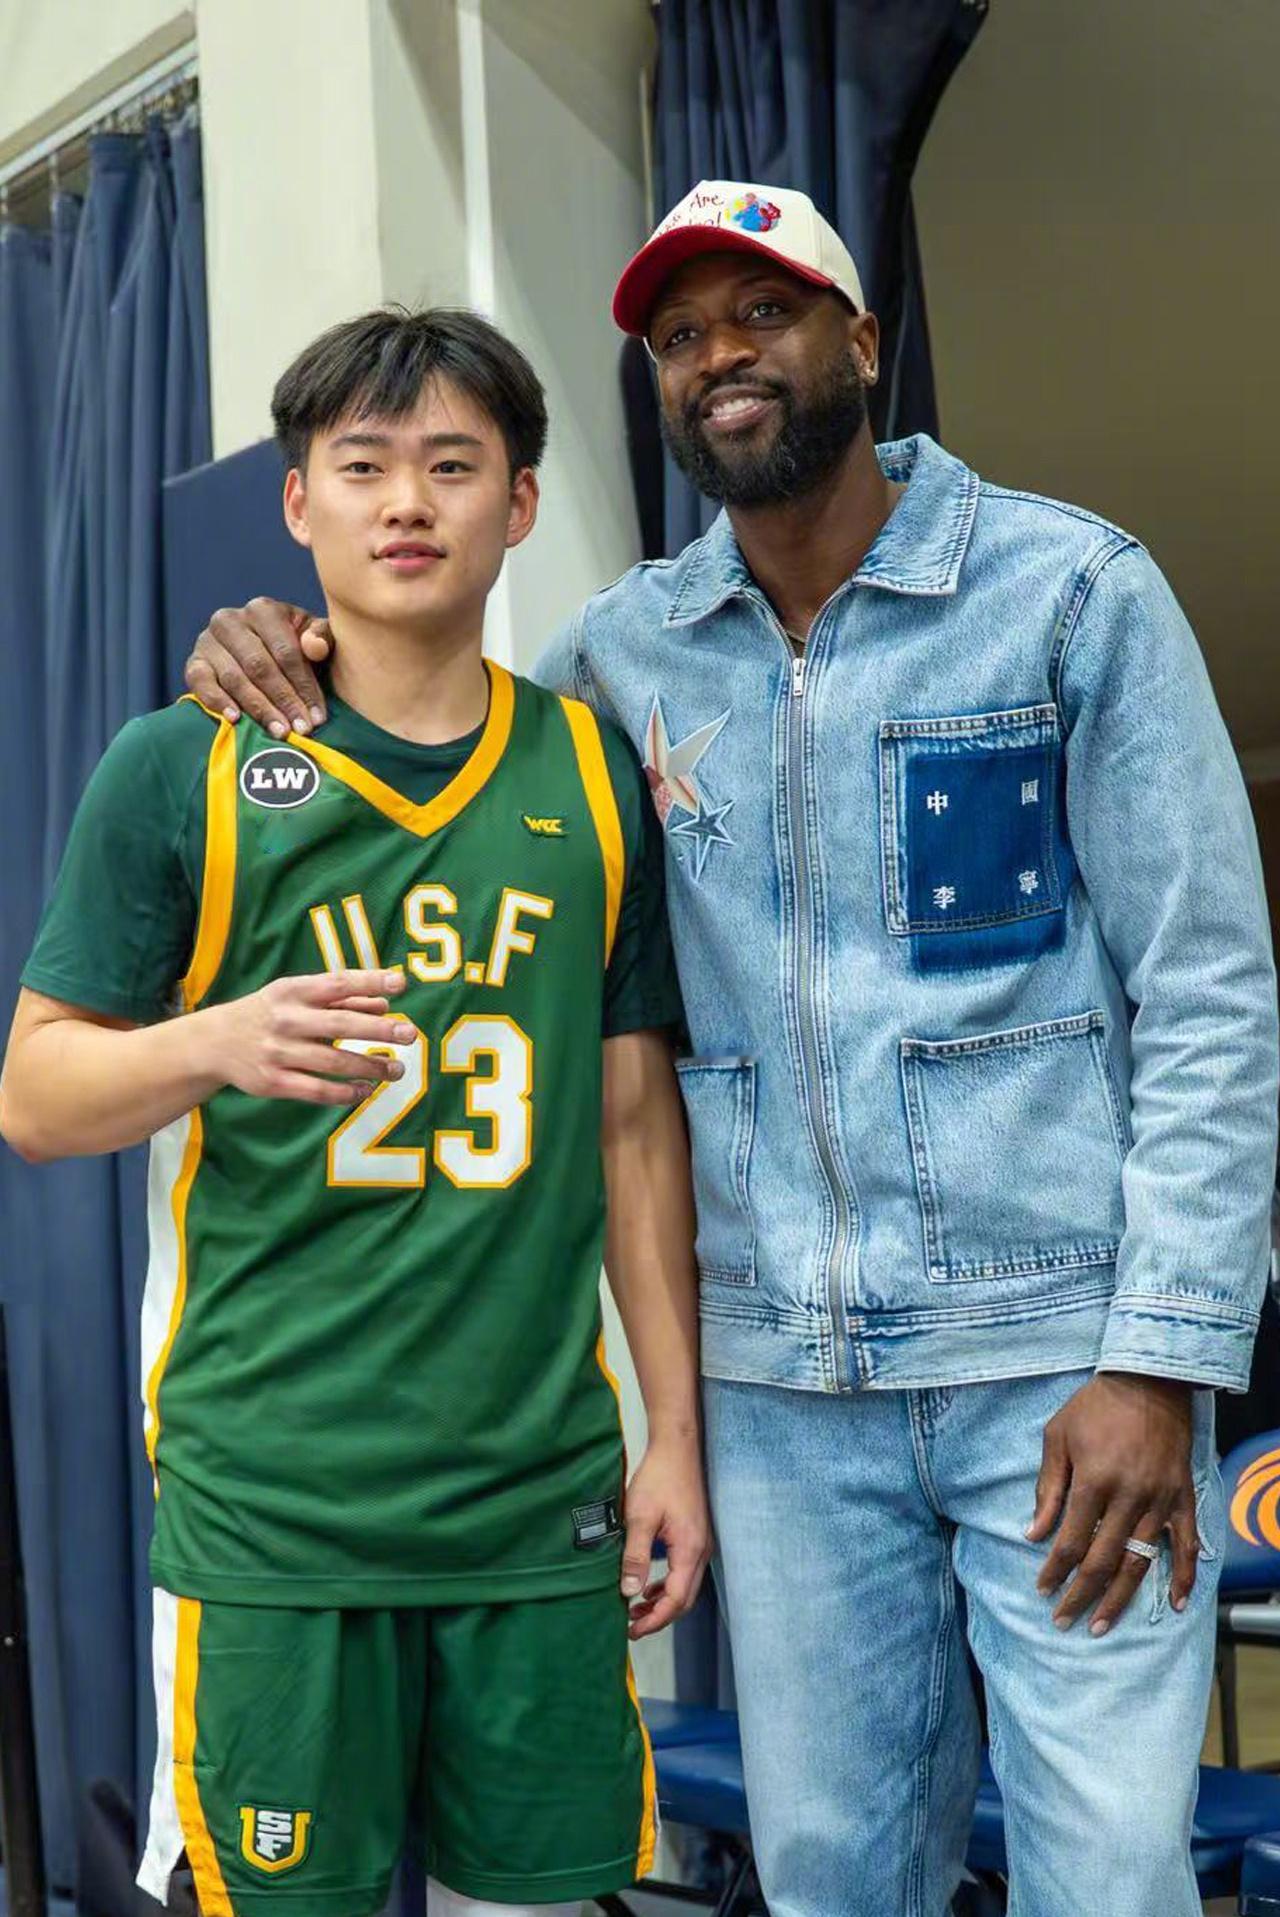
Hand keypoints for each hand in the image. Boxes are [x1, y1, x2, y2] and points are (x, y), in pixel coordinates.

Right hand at [184, 598, 333, 737]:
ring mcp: (208, 640)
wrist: (262, 654)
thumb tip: (316, 648)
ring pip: (235, 678)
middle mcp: (231, 620)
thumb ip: (322, 637)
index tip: (317, 715)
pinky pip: (201, 683)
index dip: (303, 685)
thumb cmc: (296, 646)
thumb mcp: (315, 637)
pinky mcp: (194, 662)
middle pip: (260, 666)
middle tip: (301, 728)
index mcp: (263, 610)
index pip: (285, 651)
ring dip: (259, 708)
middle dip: (284, 701)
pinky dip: (217, 701)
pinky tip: (235, 719)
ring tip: (279, 731)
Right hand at [199, 969, 412, 1105]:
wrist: (214, 1043)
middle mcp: (286, 1020)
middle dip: (378, 1030)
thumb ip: (342, 1000)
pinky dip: (346, 1093)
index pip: (337, 983)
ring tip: (397, 1070)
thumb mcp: (298, 997)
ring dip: (370, 1067)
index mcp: (293, 991)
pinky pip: (317, 1091)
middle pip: (340, 1025)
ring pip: (334, 1063)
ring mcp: (278, 1053)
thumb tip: (385, 1006)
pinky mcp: (273, 1082)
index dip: (370, 982)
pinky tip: (366, 1090)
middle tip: (410, 1034)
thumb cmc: (269, 1014)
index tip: (401, 983)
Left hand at [620, 1432, 712, 1639]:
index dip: (655, 1620)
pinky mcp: (696, 1536)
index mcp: (689, 1549)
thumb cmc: (659, 1477)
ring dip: (663, 1602)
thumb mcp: (639, 1517)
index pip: (676, 1599)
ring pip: (686, 1587)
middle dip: (660, 1617)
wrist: (678, 1448)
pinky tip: (650, 1585)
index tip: (632, 1630)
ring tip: (636, 1609)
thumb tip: (629, 1591)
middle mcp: (701, 1551)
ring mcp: (702, 1543)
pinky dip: (669, 1585)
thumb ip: (635, 1556)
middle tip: (632, 1626)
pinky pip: (686, 1571)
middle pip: (685, 1599)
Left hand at [1027, 1372, 1198, 1634]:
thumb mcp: (1057, 1439)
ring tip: (1102, 1624)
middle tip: (1063, 1621)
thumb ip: (1047, 1489)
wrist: (1148, 1381)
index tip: (1042, 1590)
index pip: (1071, 1541)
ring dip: (1120, 1598)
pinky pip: (1185, 1544)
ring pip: (1139, 1561)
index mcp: (1093, 1481)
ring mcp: (1160, 1500)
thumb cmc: (1093, 1408)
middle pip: (1102, 1561)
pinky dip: (1182, 1576)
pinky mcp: (1182, 1498)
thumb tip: (1033, 1534)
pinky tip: (1173, 1604)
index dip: (1055, 1571)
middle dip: (1080, 1595)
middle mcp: (1128, 1497)